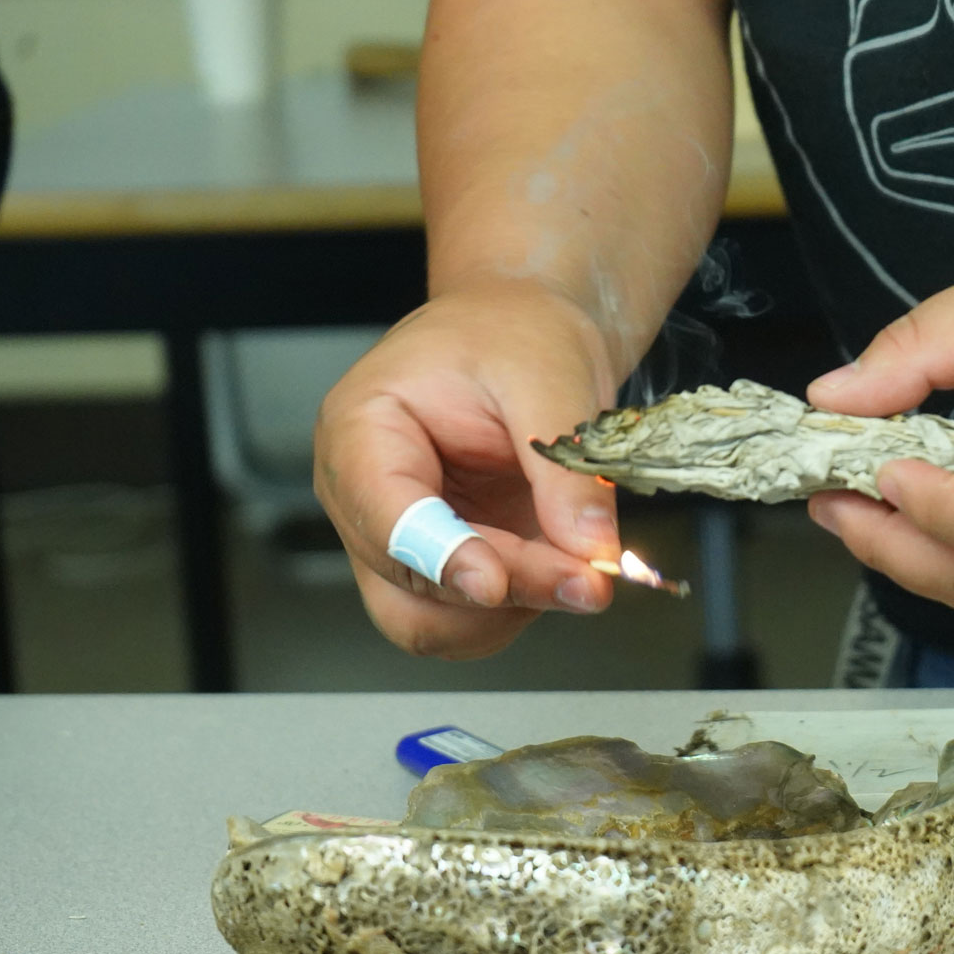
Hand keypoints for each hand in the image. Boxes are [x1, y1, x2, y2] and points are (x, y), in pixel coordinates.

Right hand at [314, 280, 621, 657]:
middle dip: (503, 590)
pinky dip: (522, 608)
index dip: (440, 558)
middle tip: (587, 578)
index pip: (384, 515)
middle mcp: (364, 496)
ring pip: (433, 623)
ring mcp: (397, 539)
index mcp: (361, 430)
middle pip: (408, 587)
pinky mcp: (442, 565)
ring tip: (581, 567)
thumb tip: (592, 550)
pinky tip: (563, 566)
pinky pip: (467, 619)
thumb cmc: (513, 332)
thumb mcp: (551, 375)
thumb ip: (567, 469)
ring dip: (514, 611)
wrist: (523, 331)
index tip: (495, 583)